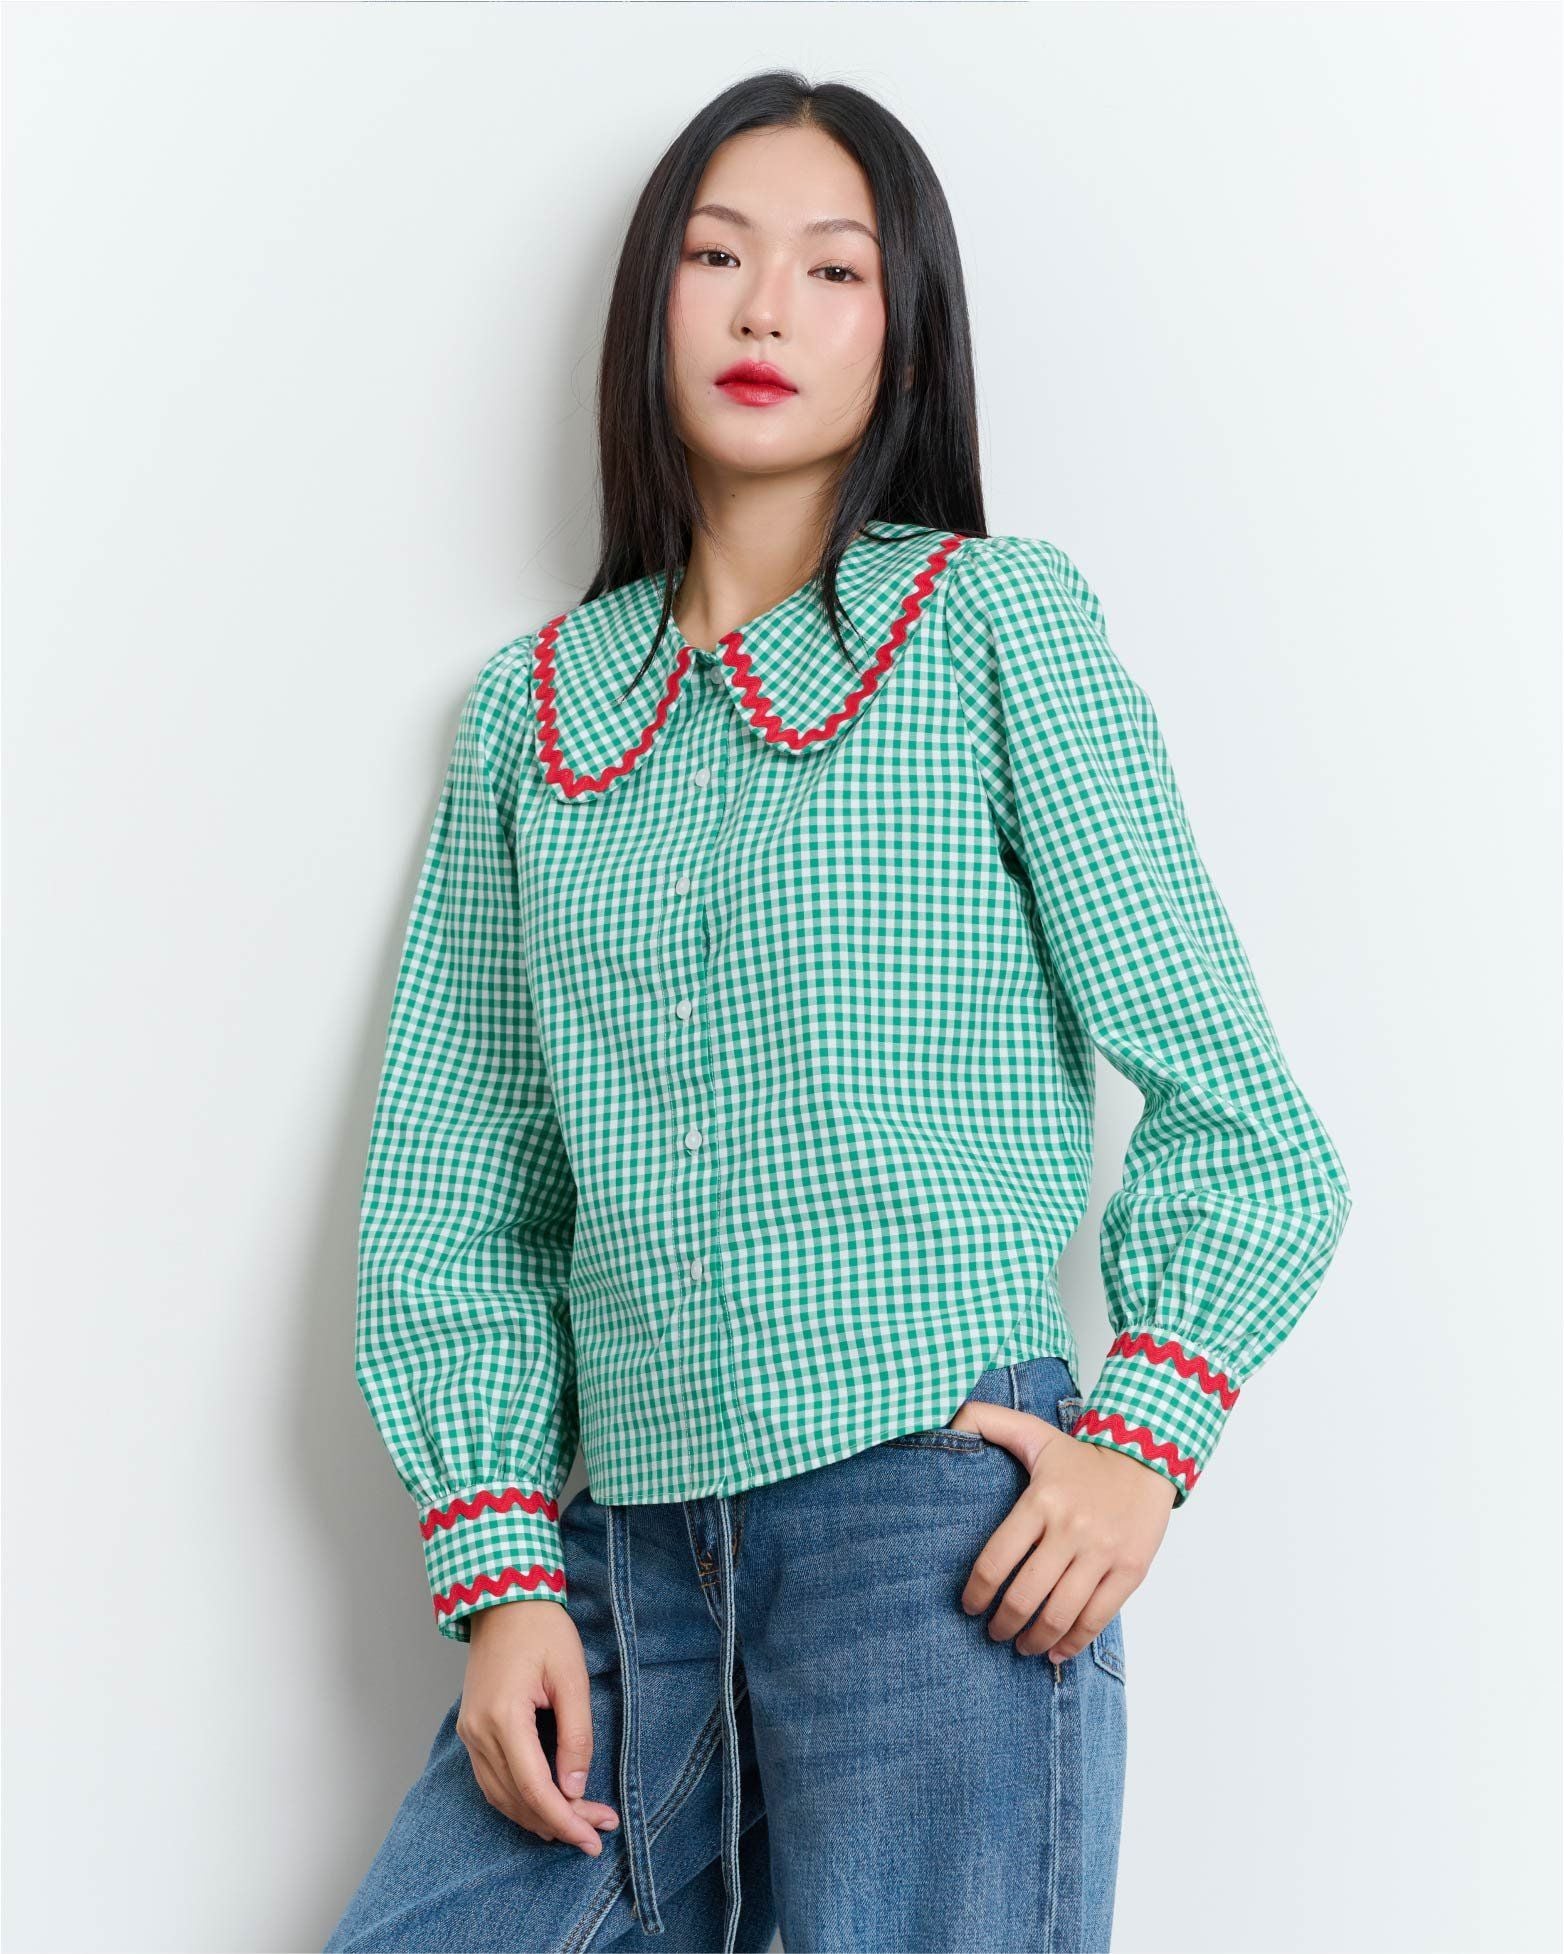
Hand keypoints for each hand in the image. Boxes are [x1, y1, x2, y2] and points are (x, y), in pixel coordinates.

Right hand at [458, 1599, 620, 1853]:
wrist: (504, 1598)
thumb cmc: (542, 1629)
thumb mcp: (572, 1677)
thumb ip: (576, 1735)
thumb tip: (575, 1787)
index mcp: (503, 1718)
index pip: (535, 1788)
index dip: (565, 1819)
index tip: (594, 1837)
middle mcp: (479, 1732)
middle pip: (518, 1799)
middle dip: (559, 1822)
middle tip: (597, 1830)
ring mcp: (470, 1732)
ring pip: (500, 1796)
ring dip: (538, 1816)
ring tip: (577, 1823)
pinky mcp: (471, 1729)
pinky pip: (491, 1780)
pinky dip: (517, 1800)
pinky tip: (544, 1805)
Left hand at [948, 1398, 1175, 1661]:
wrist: (1146, 1455)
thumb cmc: (1082, 1454)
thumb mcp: (1033, 1431)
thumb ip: (987, 1421)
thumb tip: (948, 1419)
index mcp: (1041, 1501)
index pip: (998, 1559)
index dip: (977, 1592)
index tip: (968, 1606)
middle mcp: (1071, 1529)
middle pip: (1026, 1594)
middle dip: (1003, 1623)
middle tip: (993, 1633)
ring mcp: (1102, 1553)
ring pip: (1061, 1613)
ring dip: (1035, 1638)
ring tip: (1022, 1646)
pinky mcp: (1130, 1570)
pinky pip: (1097, 1618)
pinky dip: (1073, 1642)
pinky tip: (1056, 1651)